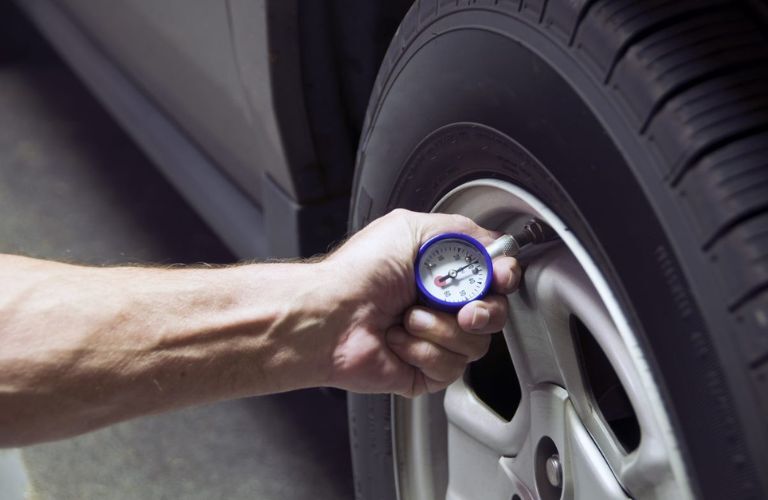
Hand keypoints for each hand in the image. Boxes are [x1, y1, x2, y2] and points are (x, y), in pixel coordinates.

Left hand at [320, 209, 520, 396]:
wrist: (330, 315)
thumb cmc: (358, 273)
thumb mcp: (412, 229)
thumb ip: (462, 232)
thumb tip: (495, 246)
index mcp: (440, 272)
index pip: (494, 277)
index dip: (503, 278)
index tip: (498, 277)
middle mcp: (440, 305)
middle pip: (495, 313)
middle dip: (483, 310)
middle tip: (461, 308)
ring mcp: (434, 339)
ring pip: (476, 343)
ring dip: (441, 328)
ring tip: (407, 318)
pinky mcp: (425, 371)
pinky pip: (452, 367)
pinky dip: (424, 350)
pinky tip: (399, 340)